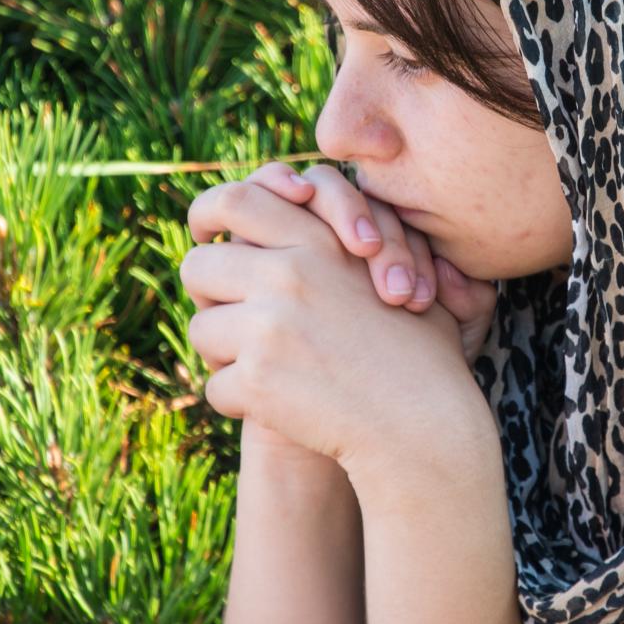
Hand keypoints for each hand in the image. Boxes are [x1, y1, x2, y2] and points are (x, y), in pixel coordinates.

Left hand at [182, 171, 494, 485]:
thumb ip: (345, 240)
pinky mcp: (258, 377)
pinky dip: (241, 403)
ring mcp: (268, 325)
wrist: (424, 423)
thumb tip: (299, 205)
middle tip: (225, 319)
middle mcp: (288, 274)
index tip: (207, 236)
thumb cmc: (421, 353)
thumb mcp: (397, 271)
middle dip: (205, 296)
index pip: (237, 200)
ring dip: (224, 356)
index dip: (209, 213)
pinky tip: (277, 411)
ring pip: (201, 330)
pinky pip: (216, 387)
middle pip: (199, 265)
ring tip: (264, 373)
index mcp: (318, 240)